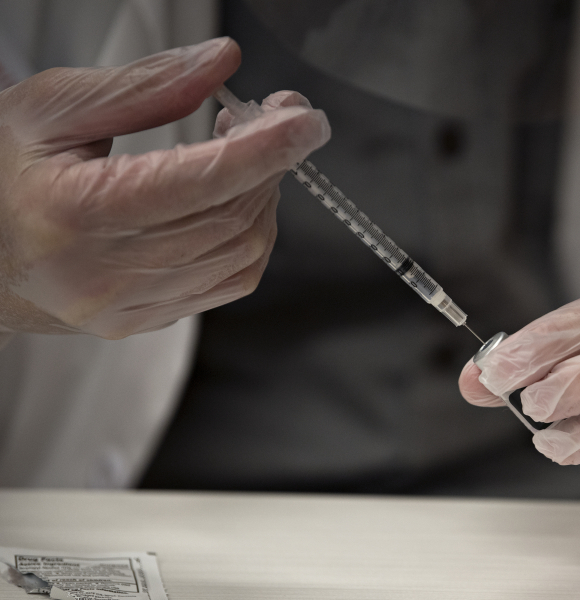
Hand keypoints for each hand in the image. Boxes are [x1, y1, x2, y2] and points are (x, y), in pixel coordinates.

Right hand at [0, 37, 329, 338]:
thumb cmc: (3, 173)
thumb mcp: (52, 108)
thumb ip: (143, 86)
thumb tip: (221, 62)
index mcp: (73, 214)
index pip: (196, 183)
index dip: (264, 149)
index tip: (307, 120)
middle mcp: (103, 274)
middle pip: (231, 219)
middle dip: (272, 163)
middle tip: (277, 117)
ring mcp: (128, 306)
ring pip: (241, 251)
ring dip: (265, 194)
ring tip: (246, 151)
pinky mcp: (147, 320)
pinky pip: (232, 279)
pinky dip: (252, 232)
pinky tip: (236, 197)